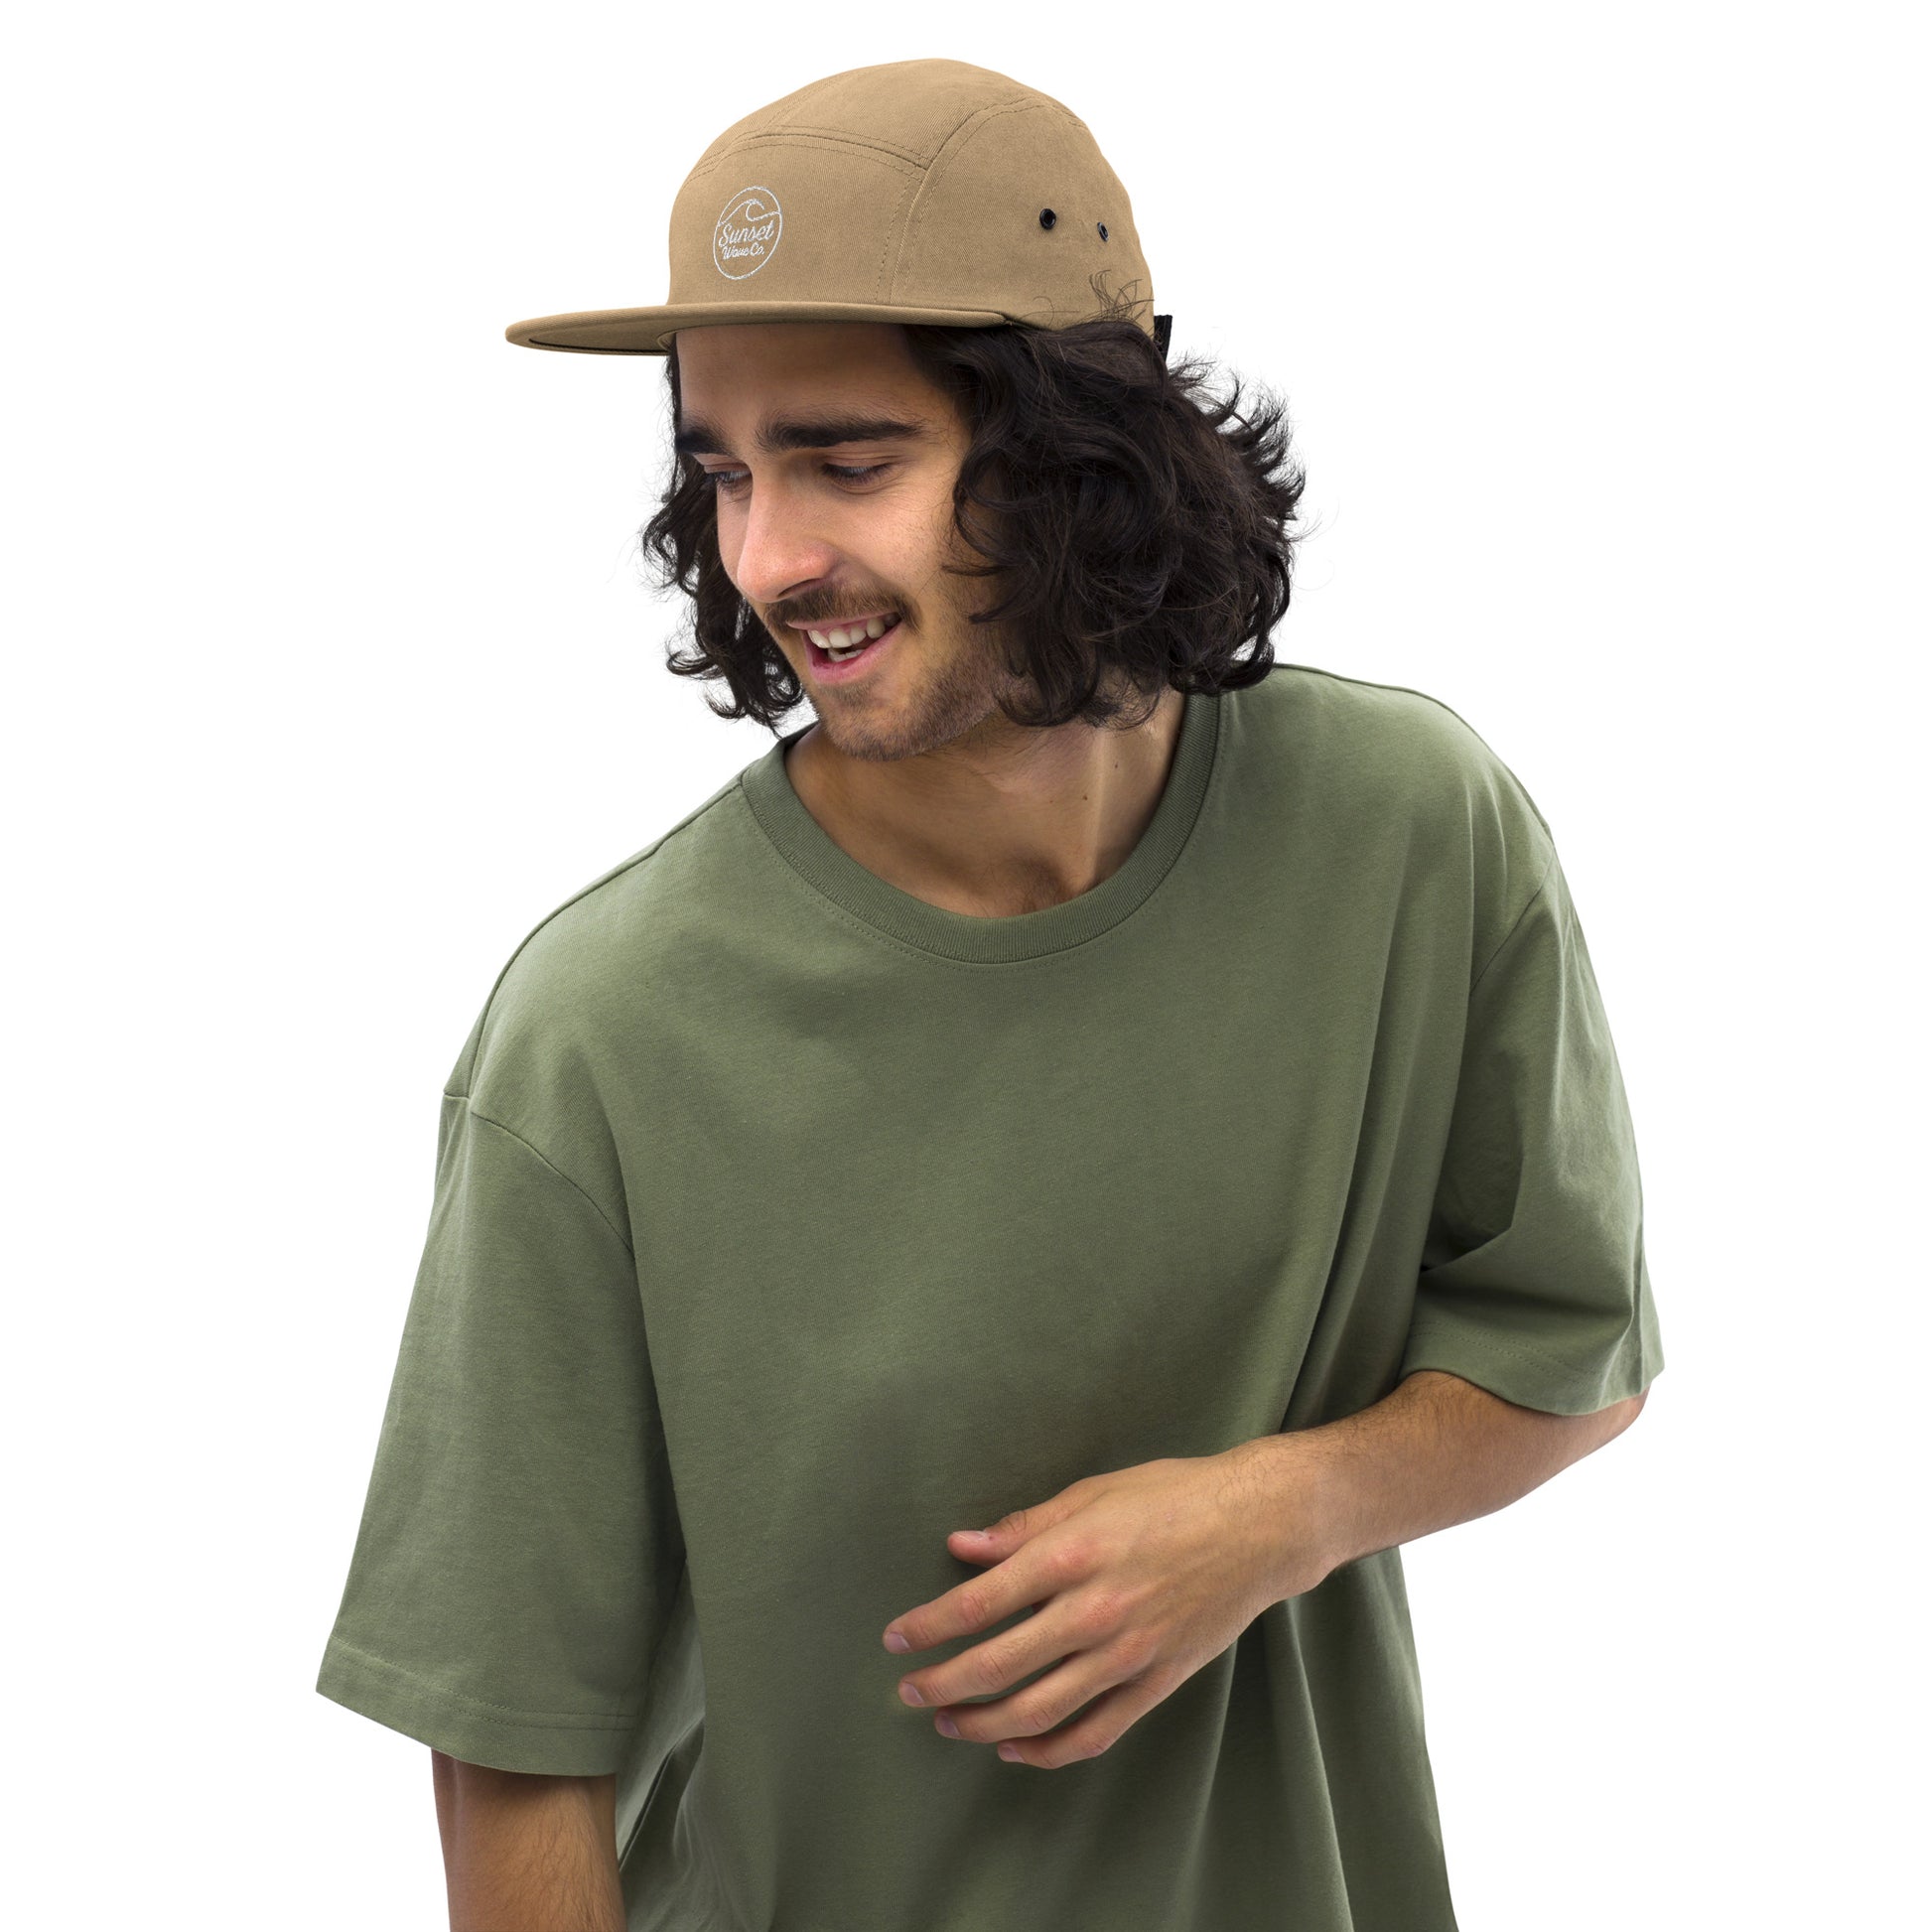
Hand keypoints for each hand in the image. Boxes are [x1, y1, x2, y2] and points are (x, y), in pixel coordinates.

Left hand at [880, 1444, 1330, 1769]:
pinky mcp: (1156, 1682)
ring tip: (949, 1721)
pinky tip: (1015, 1747)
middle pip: (998, 1665)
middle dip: (942, 1682)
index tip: (896, 1638)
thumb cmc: (1173, 1496)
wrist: (1259, 1525)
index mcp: (1071, 1556)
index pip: (978, 1603)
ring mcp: (1127, 1654)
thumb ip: (1024, 1528)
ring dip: (982, 1723)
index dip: (928, 1626)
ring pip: (1038, 1710)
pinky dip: (1048, 1749)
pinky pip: (1093, 1732)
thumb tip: (962, 1547)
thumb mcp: (1093, 1493)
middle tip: (908, 1690)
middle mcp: (1093, 1612)